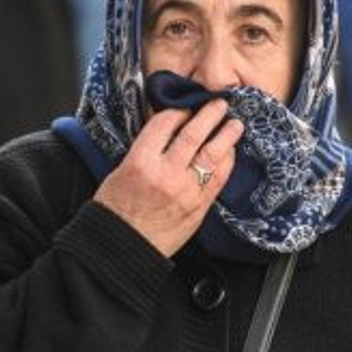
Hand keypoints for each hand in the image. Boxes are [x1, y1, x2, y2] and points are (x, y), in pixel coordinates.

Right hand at [94, 99, 243, 256]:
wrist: (124, 247)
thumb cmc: (116, 210)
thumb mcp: (120, 171)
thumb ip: (145, 150)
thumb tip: (167, 131)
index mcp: (141, 162)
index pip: (164, 124)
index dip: (177, 112)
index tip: (185, 108)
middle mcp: (166, 174)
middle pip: (193, 134)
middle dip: (209, 115)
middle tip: (219, 104)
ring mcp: (186, 191)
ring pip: (212, 155)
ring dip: (226, 136)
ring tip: (235, 124)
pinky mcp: (199, 207)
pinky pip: (219, 179)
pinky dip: (227, 162)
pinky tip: (230, 152)